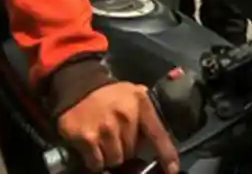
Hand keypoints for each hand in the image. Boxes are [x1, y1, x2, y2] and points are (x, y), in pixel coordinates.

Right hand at [57, 81, 178, 172]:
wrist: (79, 86)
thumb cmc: (111, 95)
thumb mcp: (135, 95)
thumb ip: (146, 114)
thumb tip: (153, 141)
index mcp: (141, 104)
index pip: (158, 134)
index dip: (166, 154)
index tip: (172, 170)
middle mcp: (125, 116)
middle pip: (132, 152)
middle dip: (126, 148)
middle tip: (117, 137)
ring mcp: (105, 128)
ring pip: (115, 160)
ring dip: (110, 155)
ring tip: (105, 141)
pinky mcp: (87, 138)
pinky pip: (97, 163)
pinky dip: (95, 160)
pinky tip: (93, 146)